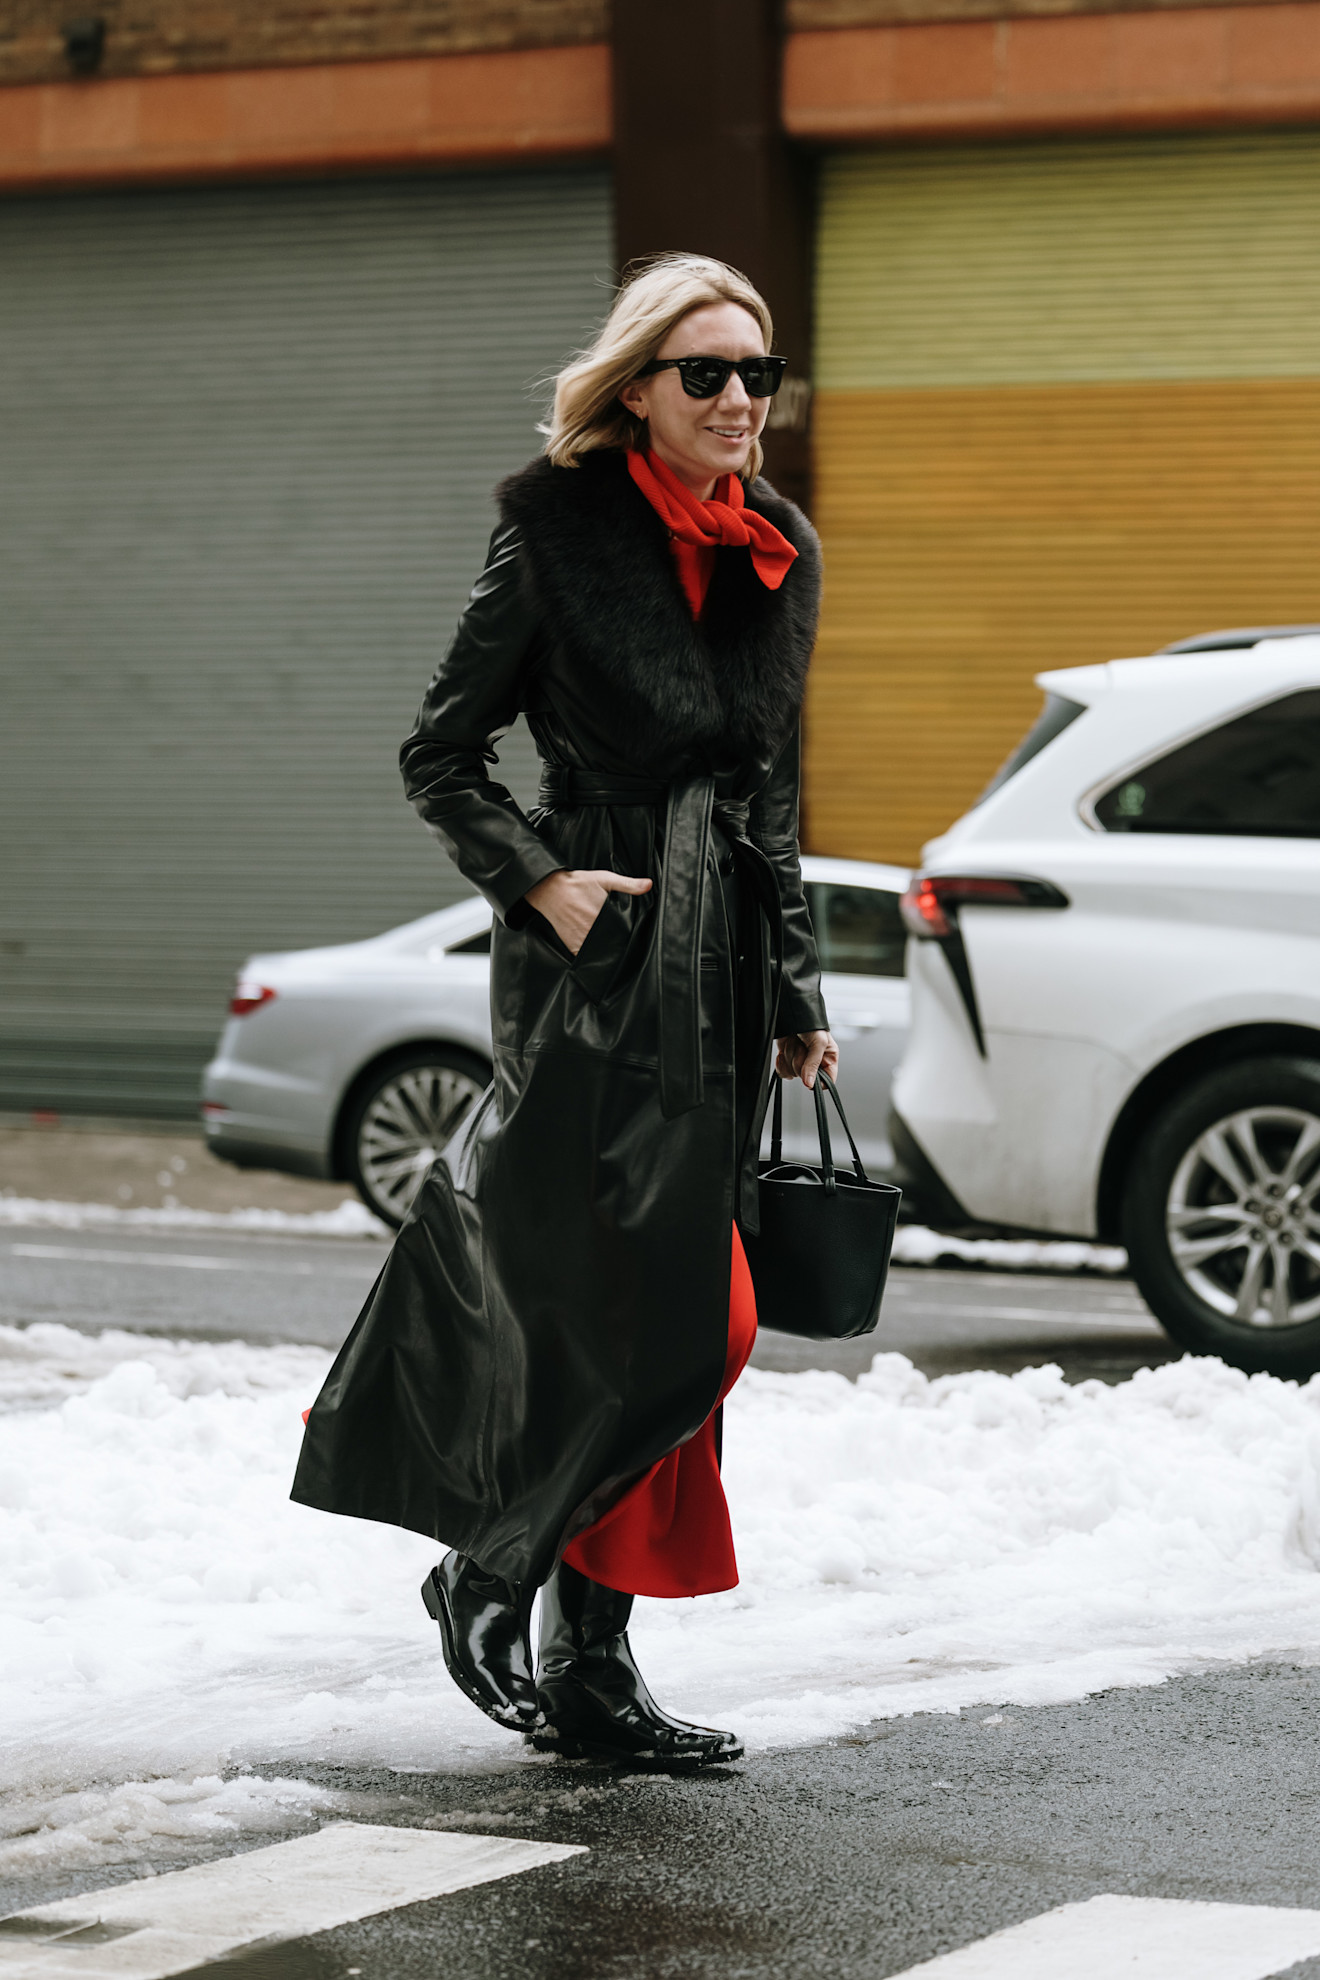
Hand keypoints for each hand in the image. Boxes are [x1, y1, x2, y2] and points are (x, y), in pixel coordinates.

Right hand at [525, 868, 652, 956]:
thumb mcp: (604, 879)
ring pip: (601, 953)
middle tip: (626, 944)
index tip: (635, 938)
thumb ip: (628, 884)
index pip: (623, 933)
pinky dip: (593, 956)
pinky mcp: (573, 946)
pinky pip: (586, 957)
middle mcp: (593, 931)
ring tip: (612, 947)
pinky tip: (598, 951)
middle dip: (620, 944)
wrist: (550, 890)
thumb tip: (648, 885)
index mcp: (604, 916)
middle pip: (613, 944)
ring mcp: (582, 940)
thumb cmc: (577, 883)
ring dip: (607, 952)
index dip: (630, 936)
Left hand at [775, 1030, 838, 1089]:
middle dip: (801, 1061)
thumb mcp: (819, 1042)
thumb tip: (809, 1084)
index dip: (818, 1082)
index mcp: (828, 1059)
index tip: (810, 1077)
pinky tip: (784, 1052)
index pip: (827, 1081)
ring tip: (795, 1043)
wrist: (791, 1013)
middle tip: (803, 1047)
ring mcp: (800, 1062)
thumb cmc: (811, 1024)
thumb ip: (814, 1064)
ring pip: (793, 1074)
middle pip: (807, 1077)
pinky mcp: (788, 1060)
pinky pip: (783, 1072)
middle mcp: (816, 1062)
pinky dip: (781, 1063)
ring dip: (791, 1057)